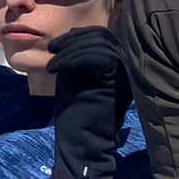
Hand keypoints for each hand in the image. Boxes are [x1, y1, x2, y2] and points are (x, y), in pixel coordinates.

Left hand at [48, 26, 130, 178]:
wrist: (83, 144)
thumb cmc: (77, 113)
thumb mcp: (77, 76)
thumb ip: (80, 56)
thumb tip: (74, 34)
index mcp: (117, 65)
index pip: (102, 35)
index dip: (78, 34)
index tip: (56, 45)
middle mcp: (125, 67)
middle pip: (101, 35)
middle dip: (72, 39)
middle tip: (53, 50)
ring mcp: (123, 73)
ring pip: (99, 44)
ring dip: (70, 50)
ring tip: (53, 63)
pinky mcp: (117, 81)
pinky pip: (98, 57)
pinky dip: (73, 58)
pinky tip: (57, 68)